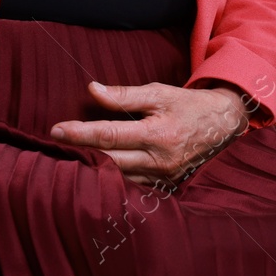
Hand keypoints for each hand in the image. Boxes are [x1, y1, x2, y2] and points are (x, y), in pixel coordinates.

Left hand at [50, 81, 251, 188]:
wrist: (223, 125)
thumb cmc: (188, 105)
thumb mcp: (159, 93)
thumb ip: (124, 95)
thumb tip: (92, 90)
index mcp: (158, 134)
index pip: (110, 135)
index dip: (80, 133)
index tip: (56, 129)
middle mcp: (159, 160)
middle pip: (109, 161)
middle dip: (79, 154)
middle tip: (53, 145)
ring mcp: (162, 177)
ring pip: (118, 178)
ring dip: (92, 169)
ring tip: (67, 157)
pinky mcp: (164, 185)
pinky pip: (130, 185)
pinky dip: (111, 178)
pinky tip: (94, 170)